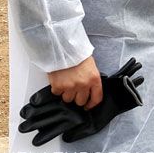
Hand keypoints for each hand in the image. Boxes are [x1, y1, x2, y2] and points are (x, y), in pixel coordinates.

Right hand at [19, 58, 145, 145]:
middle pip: (80, 101)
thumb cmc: (76, 54)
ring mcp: (70, 86)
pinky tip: (59, 80)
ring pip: (68, 99)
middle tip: (74, 90)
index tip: (88, 106)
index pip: (96, 98)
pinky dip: (57, 88)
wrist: (63, 47)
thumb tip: (89, 91)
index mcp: (94, 79)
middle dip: (77, 97)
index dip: (91, 104)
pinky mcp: (58, 86)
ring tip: (66, 83)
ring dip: (66, 93)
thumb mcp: (90, 66)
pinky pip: (57, 93)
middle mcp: (83, 84)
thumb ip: (91, 80)